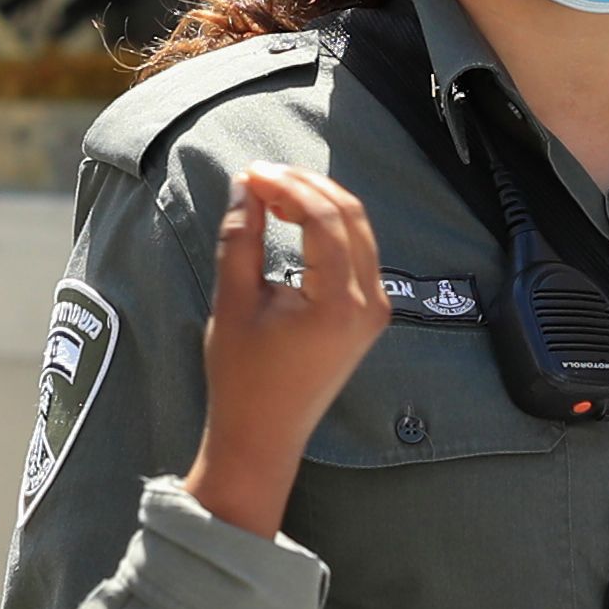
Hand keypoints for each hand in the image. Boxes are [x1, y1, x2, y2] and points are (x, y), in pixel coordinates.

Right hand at [184, 166, 384, 538]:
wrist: (263, 435)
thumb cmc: (242, 378)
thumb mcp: (233, 303)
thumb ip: (242, 238)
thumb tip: (247, 187)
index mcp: (338, 304)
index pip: (324, 220)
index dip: (286, 186)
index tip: (250, 174)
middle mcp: (369, 305)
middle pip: (350, 216)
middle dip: (306, 186)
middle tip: (260, 175)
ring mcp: (376, 311)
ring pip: (359, 231)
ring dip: (319, 203)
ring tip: (272, 191)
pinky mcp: (369, 315)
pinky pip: (359, 253)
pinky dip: (329, 228)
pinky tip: (294, 218)